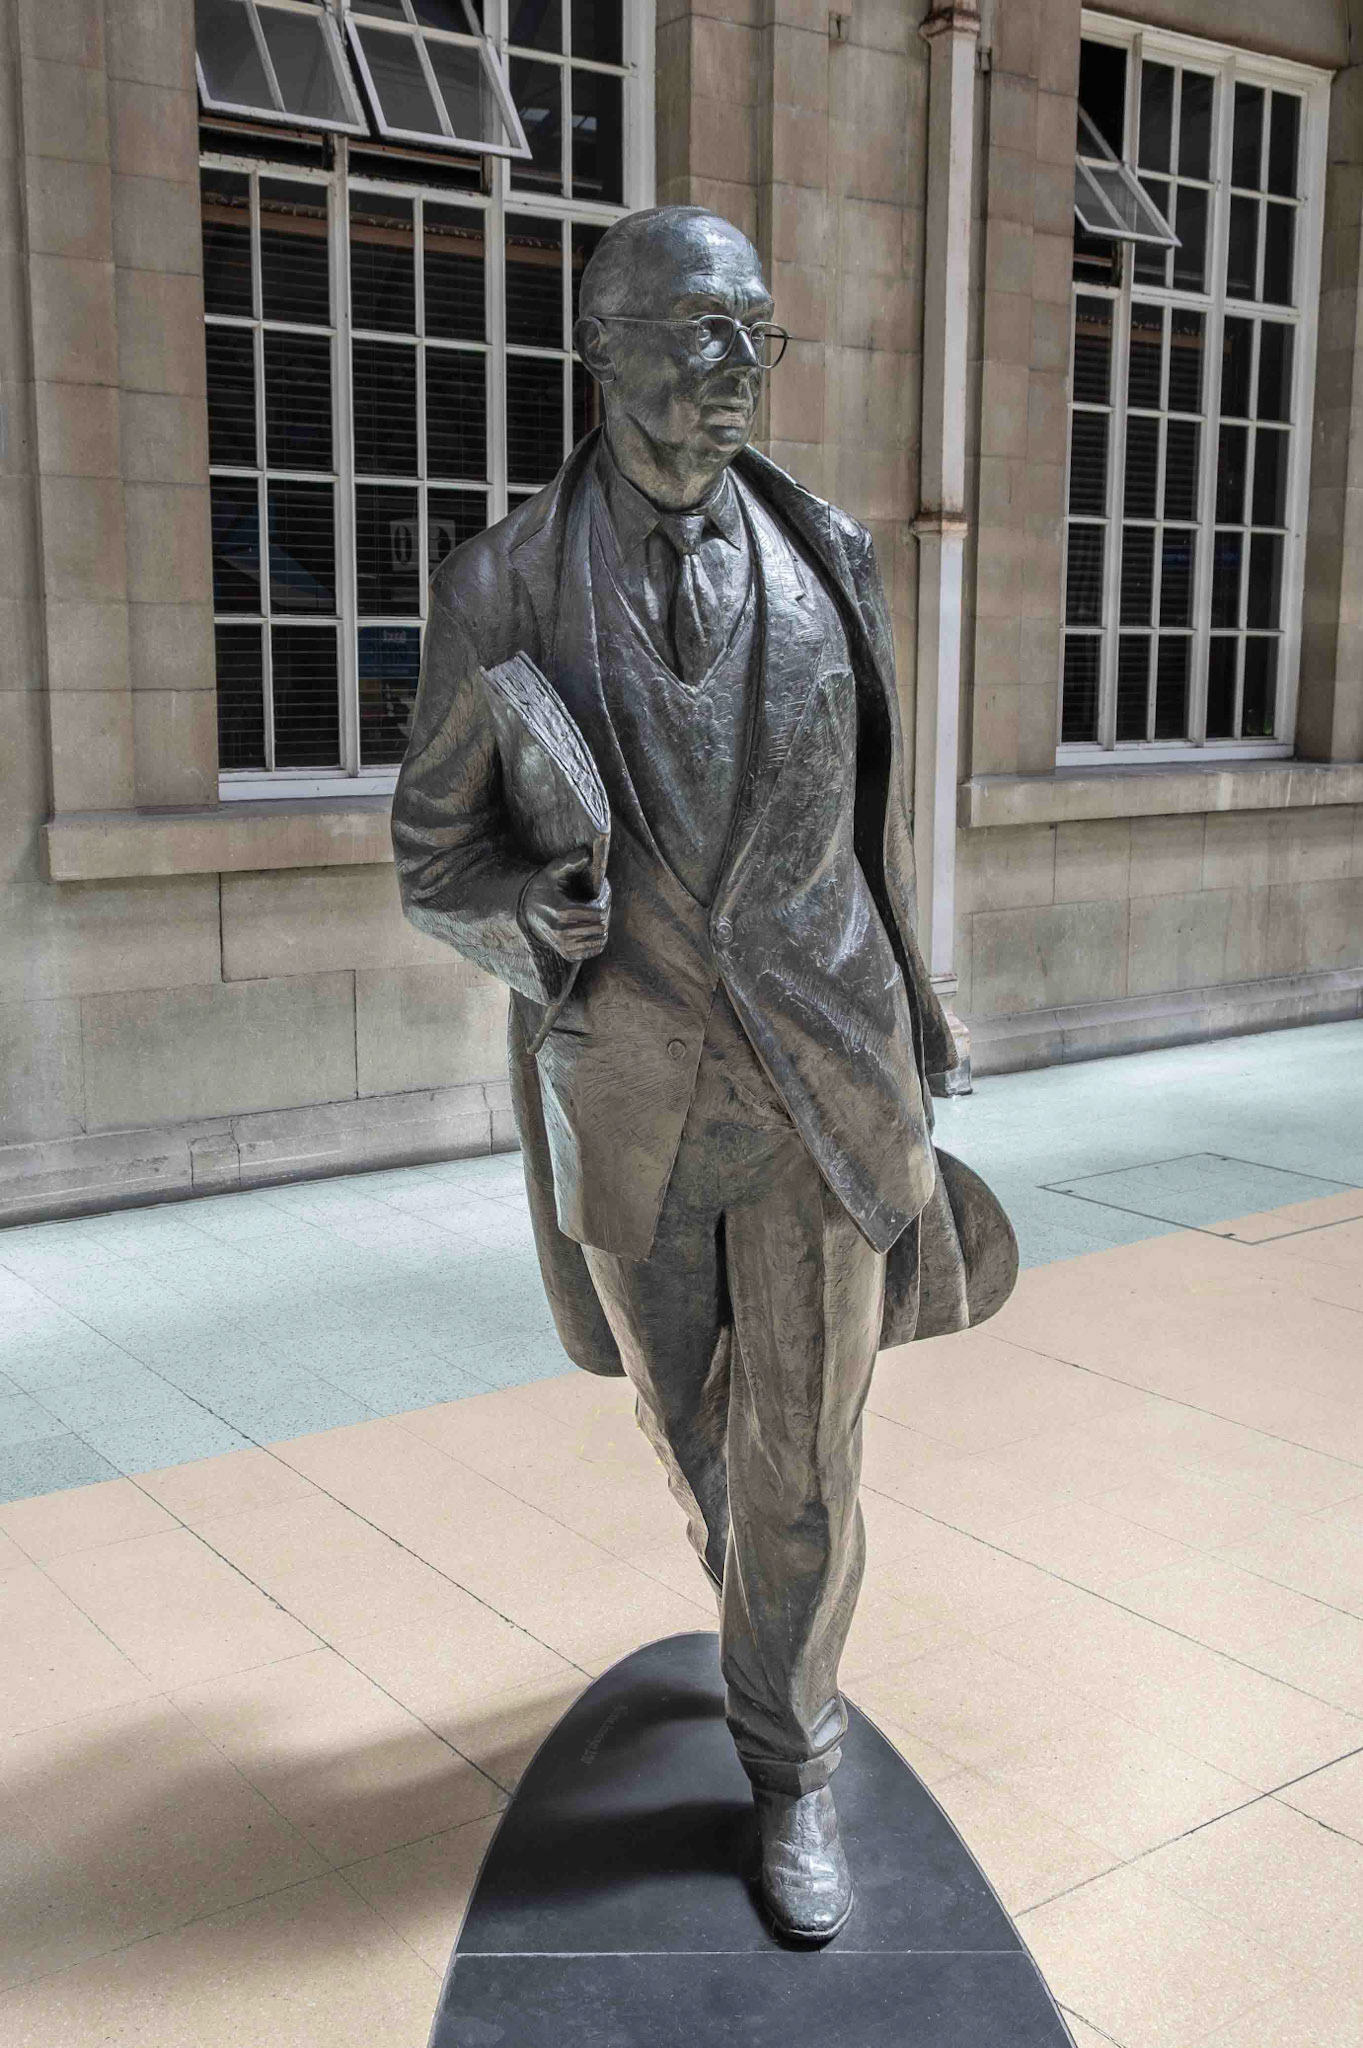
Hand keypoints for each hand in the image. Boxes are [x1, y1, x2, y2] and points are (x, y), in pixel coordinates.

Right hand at [519, 848, 609, 962]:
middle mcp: (563, 932)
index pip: (598, 911)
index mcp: (561, 912)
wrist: (527, 912)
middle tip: (603, 897)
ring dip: (605, 923)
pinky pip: (595, 949)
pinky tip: (595, 925)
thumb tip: (586, 854)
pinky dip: (600, 938)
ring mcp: (565, 945)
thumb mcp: (552, 872)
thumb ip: (568, 862)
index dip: (606, 897)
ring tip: (599, 910)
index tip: (603, 887)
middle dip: (607, 908)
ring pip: (601, 938)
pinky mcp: (568, 954)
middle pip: (602, 925)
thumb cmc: (543, 889)